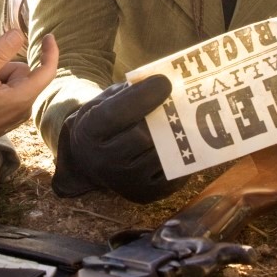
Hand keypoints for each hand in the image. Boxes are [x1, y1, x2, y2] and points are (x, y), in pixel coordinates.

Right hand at [0, 30, 57, 145]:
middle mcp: (25, 108)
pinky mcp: (9, 117)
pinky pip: (10, 92)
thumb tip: (18, 33)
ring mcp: (17, 114)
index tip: (48, 36)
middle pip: (24, 73)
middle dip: (4, 68)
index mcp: (22, 97)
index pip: (47, 71)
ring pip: (14, 82)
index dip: (50, 52)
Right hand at [52, 74, 188, 203]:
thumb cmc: (105, 122)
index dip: (142, 96)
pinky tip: (186, 142)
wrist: (92, 159)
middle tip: (179, 102)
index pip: (115, 113)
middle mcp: (103, 162)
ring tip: (187, 121)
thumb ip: (129, 92)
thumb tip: (163, 82)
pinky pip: (173, 175)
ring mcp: (124, 182)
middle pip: (141, 137)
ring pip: (160, 156)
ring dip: (177, 137)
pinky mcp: (144, 195)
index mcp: (89, 132)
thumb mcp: (106, 101)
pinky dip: (184, 158)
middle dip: (163, 118)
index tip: (165, 82)